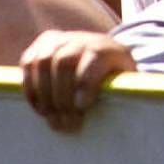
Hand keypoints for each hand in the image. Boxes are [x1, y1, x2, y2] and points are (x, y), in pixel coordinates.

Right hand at [19, 30, 136, 131]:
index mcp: (107, 48)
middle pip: (64, 63)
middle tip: (66, 125)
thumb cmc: (115, 81)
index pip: (94, 59)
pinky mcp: (41, 45)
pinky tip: (40, 109)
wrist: (101, 56)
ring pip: (43, 62)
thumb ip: (125, 94)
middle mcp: (82, 39)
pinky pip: (28, 63)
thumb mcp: (127, 85)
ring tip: (52, 119)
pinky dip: (31, 88)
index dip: (86, 83)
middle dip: (62, 97)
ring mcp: (60, 39)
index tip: (82, 108)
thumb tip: (135, 118)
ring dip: (44, 95)